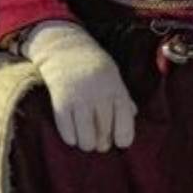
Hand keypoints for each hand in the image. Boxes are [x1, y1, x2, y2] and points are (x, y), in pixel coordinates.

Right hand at [22, 22, 135, 151]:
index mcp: (115, 88)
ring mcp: (78, 99)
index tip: (120, 143)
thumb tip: (132, 116)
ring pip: (86, 138)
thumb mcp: (113, 77)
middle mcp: (99, 95)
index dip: (124, 137)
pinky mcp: (60, 102)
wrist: (64, 48)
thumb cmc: (93, 66)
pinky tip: (72, 136)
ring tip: (86, 142)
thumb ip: (123, 97)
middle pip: (104, 133)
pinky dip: (70, 138)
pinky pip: (66, 130)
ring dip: (87, 144)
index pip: (125, 121)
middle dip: (103, 144)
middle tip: (100, 144)